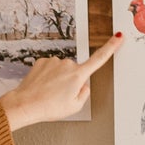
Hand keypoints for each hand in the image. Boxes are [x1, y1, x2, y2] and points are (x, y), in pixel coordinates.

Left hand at [0, 35, 122, 130]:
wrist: (26, 104)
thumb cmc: (48, 107)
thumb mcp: (74, 106)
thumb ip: (84, 93)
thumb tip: (83, 85)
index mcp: (79, 75)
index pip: (100, 58)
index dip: (111, 46)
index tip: (119, 36)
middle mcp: (67, 64)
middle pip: (76, 71)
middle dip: (71, 81)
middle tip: (60, 96)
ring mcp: (54, 61)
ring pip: (61, 70)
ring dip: (58, 80)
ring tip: (49, 93)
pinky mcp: (43, 60)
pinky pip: (50, 68)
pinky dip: (47, 77)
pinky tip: (42, 86)